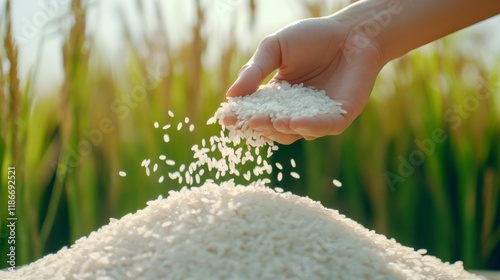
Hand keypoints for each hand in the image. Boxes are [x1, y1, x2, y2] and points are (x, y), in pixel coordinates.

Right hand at [225, 16, 383, 143]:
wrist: (353, 30)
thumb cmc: (313, 36)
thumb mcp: (275, 48)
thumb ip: (255, 70)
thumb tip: (231, 94)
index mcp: (279, 97)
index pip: (256, 112)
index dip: (242, 116)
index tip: (226, 117)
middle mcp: (297, 111)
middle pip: (273, 128)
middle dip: (260, 126)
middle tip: (248, 120)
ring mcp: (318, 116)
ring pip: (295, 133)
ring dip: (281, 129)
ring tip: (271, 121)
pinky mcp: (340, 117)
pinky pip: (323, 127)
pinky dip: (308, 126)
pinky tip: (294, 122)